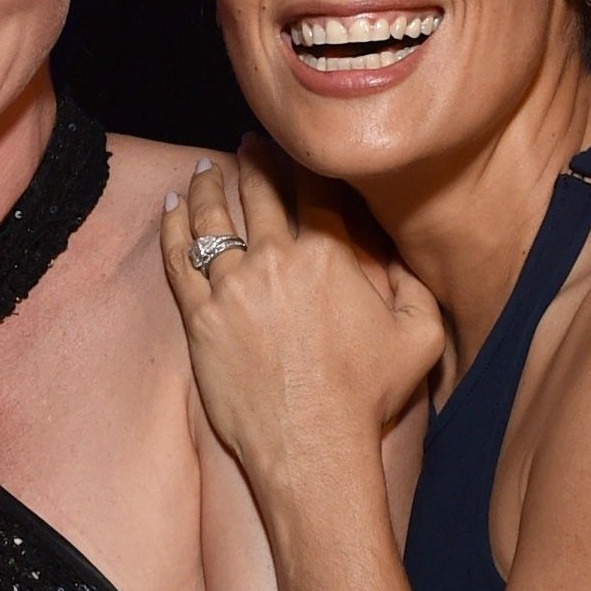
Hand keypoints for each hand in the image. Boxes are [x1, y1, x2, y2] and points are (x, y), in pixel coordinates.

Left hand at [161, 149, 443, 507]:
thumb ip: (414, 286)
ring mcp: (232, 287)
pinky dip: (173, 227)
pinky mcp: (201, 317)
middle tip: (245, 144)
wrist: (312, 446)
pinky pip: (179, 259)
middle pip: (259, 195)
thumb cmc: (368, 397)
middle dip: (252, 161)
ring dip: (208, 186)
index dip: (302, 163)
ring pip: (213, 220)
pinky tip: (171, 206)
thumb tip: (400, 259)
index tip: (293, 148)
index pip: (314, 191)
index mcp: (329, 255)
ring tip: (203, 169)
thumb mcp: (419, 335)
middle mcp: (276, 260)